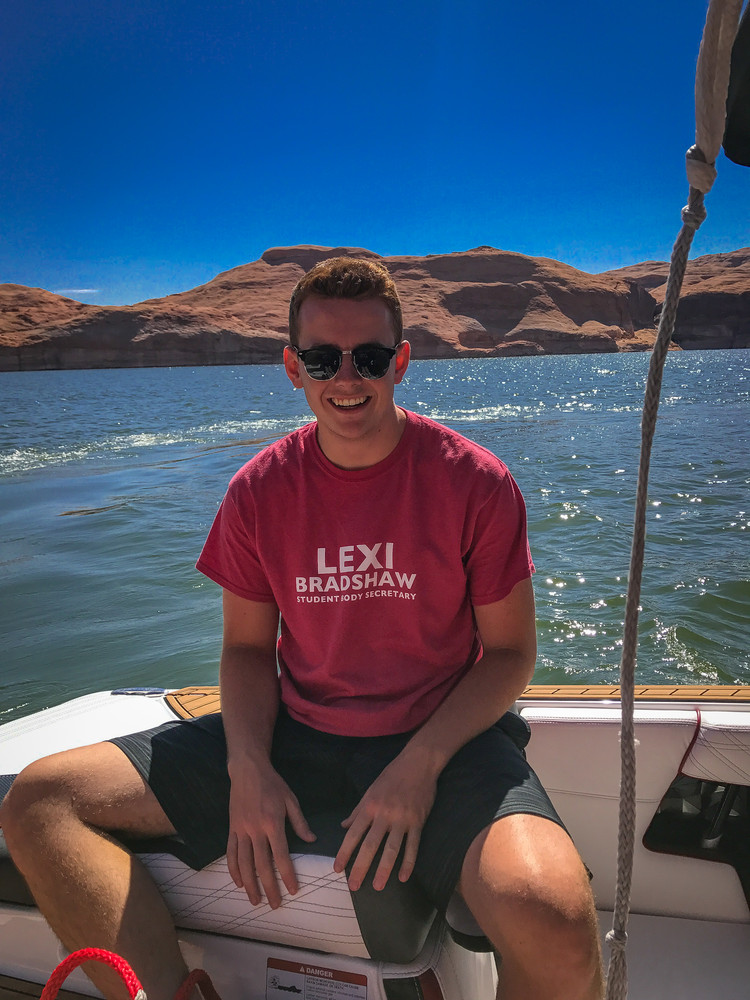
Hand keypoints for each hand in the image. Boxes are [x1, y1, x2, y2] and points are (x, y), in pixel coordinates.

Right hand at [226, 758, 314, 908]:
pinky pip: (231, 853)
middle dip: (269, 887)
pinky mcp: (232, 828)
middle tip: (275, 905)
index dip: (287, 875)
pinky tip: (239, 882)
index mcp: (273, 823)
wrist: (247, 769)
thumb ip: (300, 822)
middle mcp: (255, 830)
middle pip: (262, 865)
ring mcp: (241, 830)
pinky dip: (233, 870)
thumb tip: (312, 840)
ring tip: (255, 901)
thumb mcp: (291, 799)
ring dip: (250, 884)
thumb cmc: (273, 784)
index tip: (293, 890)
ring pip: (244, 863)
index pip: (281, 855)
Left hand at [333, 750, 437, 891]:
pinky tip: (403, 877)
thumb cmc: (392, 776)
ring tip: (378, 886)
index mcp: (369, 806)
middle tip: (353, 886)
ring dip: (384, 869)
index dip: (344, 852)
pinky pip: (413, 846)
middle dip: (361, 867)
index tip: (337, 869)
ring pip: (391, 848)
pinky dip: (408, 862)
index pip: (353, 834)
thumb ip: (357, 810)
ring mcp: (402, 819)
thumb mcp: (370, 790)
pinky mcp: (418, 822)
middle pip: (370, 845)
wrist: (418, 764)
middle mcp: (384, 814)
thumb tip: (343, 826)